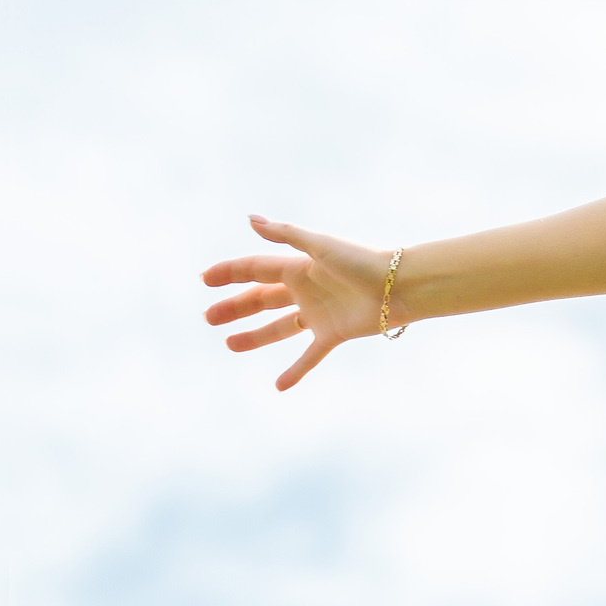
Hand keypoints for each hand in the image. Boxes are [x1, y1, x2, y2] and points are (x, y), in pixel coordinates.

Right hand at [201, 216, 395, 389]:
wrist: (401, 287)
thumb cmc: (363, 262)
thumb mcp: (320, 247)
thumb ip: (285, 234)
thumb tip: (250, 219)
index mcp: (299, 266)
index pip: (256, 269)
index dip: (230, 274)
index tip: (204, 281)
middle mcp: (306, 289)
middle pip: (262, 300)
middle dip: (235, 308)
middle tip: (208, 318)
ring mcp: (319, 313)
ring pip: (280, 327)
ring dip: (255, 337)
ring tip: (229, 345)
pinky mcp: (335, 333)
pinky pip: (310, 355)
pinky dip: (296, 370)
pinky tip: (279, 386)